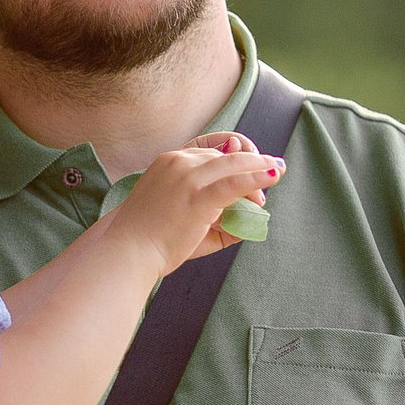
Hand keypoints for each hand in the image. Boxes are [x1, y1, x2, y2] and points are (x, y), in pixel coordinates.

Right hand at [110, 137, 282, 272]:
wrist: (127, 251)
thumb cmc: (146, 240)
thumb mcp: (176, 215)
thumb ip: (207, 214)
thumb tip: (244, 221)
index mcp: (168, 162)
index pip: (209, 152)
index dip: (233, 160)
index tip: (251, 164)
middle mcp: (178, 162)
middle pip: (224, 158)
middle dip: (251, 166)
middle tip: (271, 175)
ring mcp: (187, 177)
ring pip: (234, 165)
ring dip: (259, 170)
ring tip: (277, 173)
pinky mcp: (197, 196)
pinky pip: (235, 182)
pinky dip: (257, 178)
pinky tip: (273, 176)